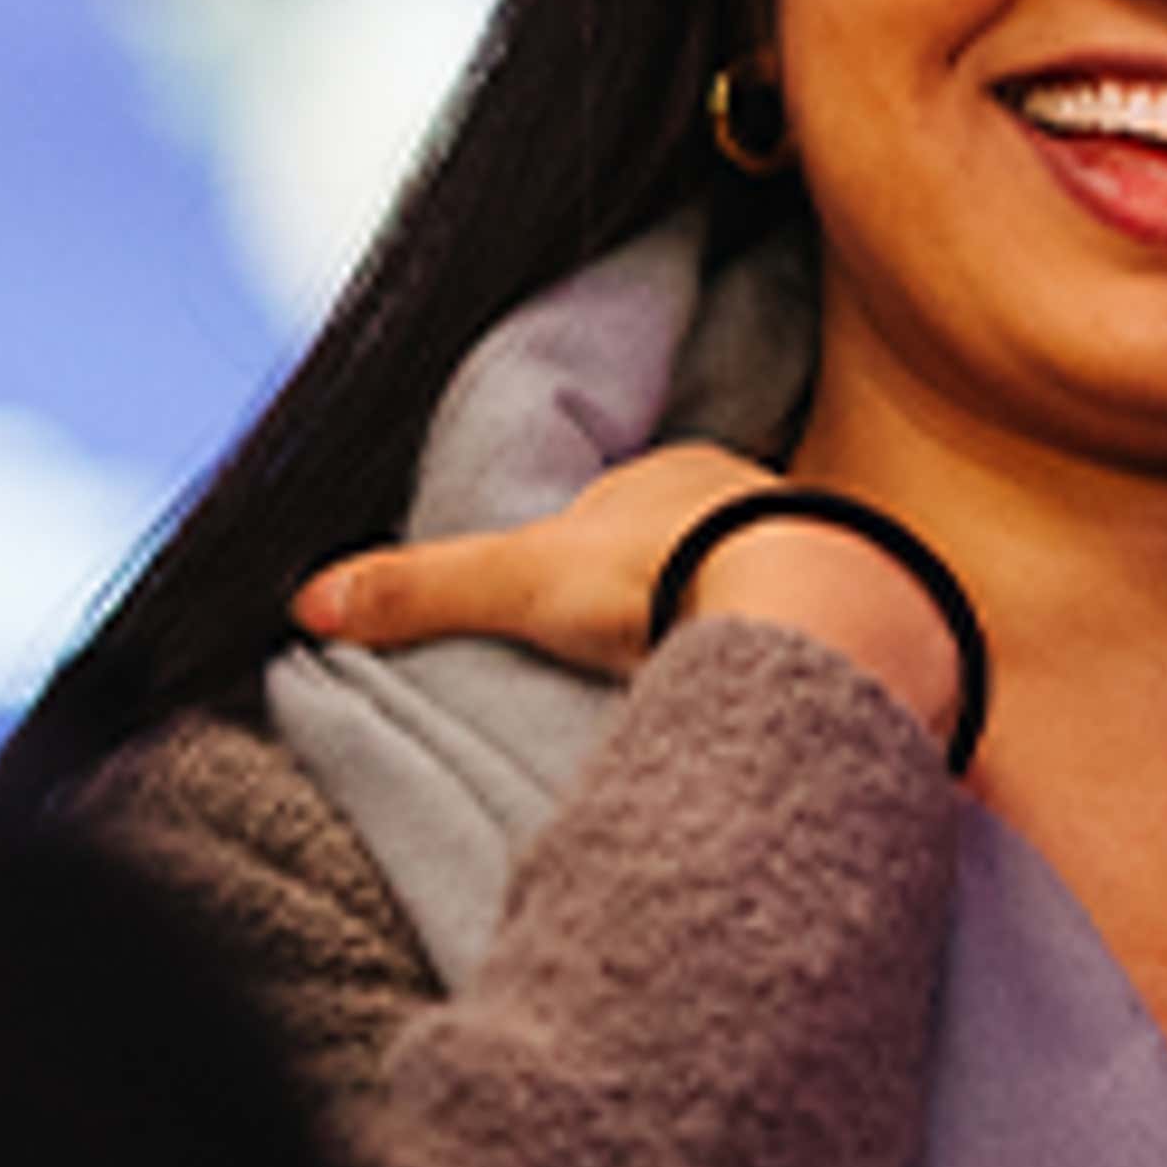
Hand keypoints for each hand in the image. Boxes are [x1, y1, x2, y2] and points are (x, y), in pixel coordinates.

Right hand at [294, 443, 770, 673]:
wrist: (805, 610)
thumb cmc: (661, 574)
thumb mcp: (519, 580)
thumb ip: (422, 589)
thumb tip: (307, 597)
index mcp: (673, 468)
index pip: (614, 507)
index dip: (584, 556)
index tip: (565, 608)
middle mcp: (748, 495)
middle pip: (685, 549)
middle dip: (656, 595)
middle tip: (626, 653)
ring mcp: (812, 549)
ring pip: (752, 588)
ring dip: (723, 628)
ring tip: (691, 684)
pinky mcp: (859, 610)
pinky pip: (809, 634)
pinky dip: (780, 663)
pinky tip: (762, 697)